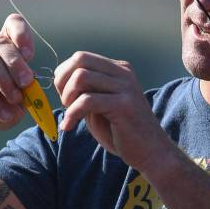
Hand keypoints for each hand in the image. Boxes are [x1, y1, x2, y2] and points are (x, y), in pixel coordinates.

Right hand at [0, 13, 37, 138]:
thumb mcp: (19, 94)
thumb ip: (27, 85)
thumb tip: (32, 81)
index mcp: (1, 42)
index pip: (12, 24)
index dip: (21, 34)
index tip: (29, 54)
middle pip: (1, 42)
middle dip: (17, 64)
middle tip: (28, 83)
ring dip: (6, 81)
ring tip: (16, 100)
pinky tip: (4, 114)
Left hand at [53, 51, 179, 169]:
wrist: (150, 151)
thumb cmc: (122, 131)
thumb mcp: (101, 104)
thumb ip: (86, 90)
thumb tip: (59, 78)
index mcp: (119, 70)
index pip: (81, 57)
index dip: (64, 75)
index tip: (65, 97)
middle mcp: (123, 73)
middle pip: (80, 60)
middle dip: (62, 81)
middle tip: (64, 103)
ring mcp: (125, 88)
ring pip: (81, 77)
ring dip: (68, 97)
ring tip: (70, 115)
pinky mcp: (124, 105)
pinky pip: (87, 101)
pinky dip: (72, 114)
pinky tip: (69, 127)